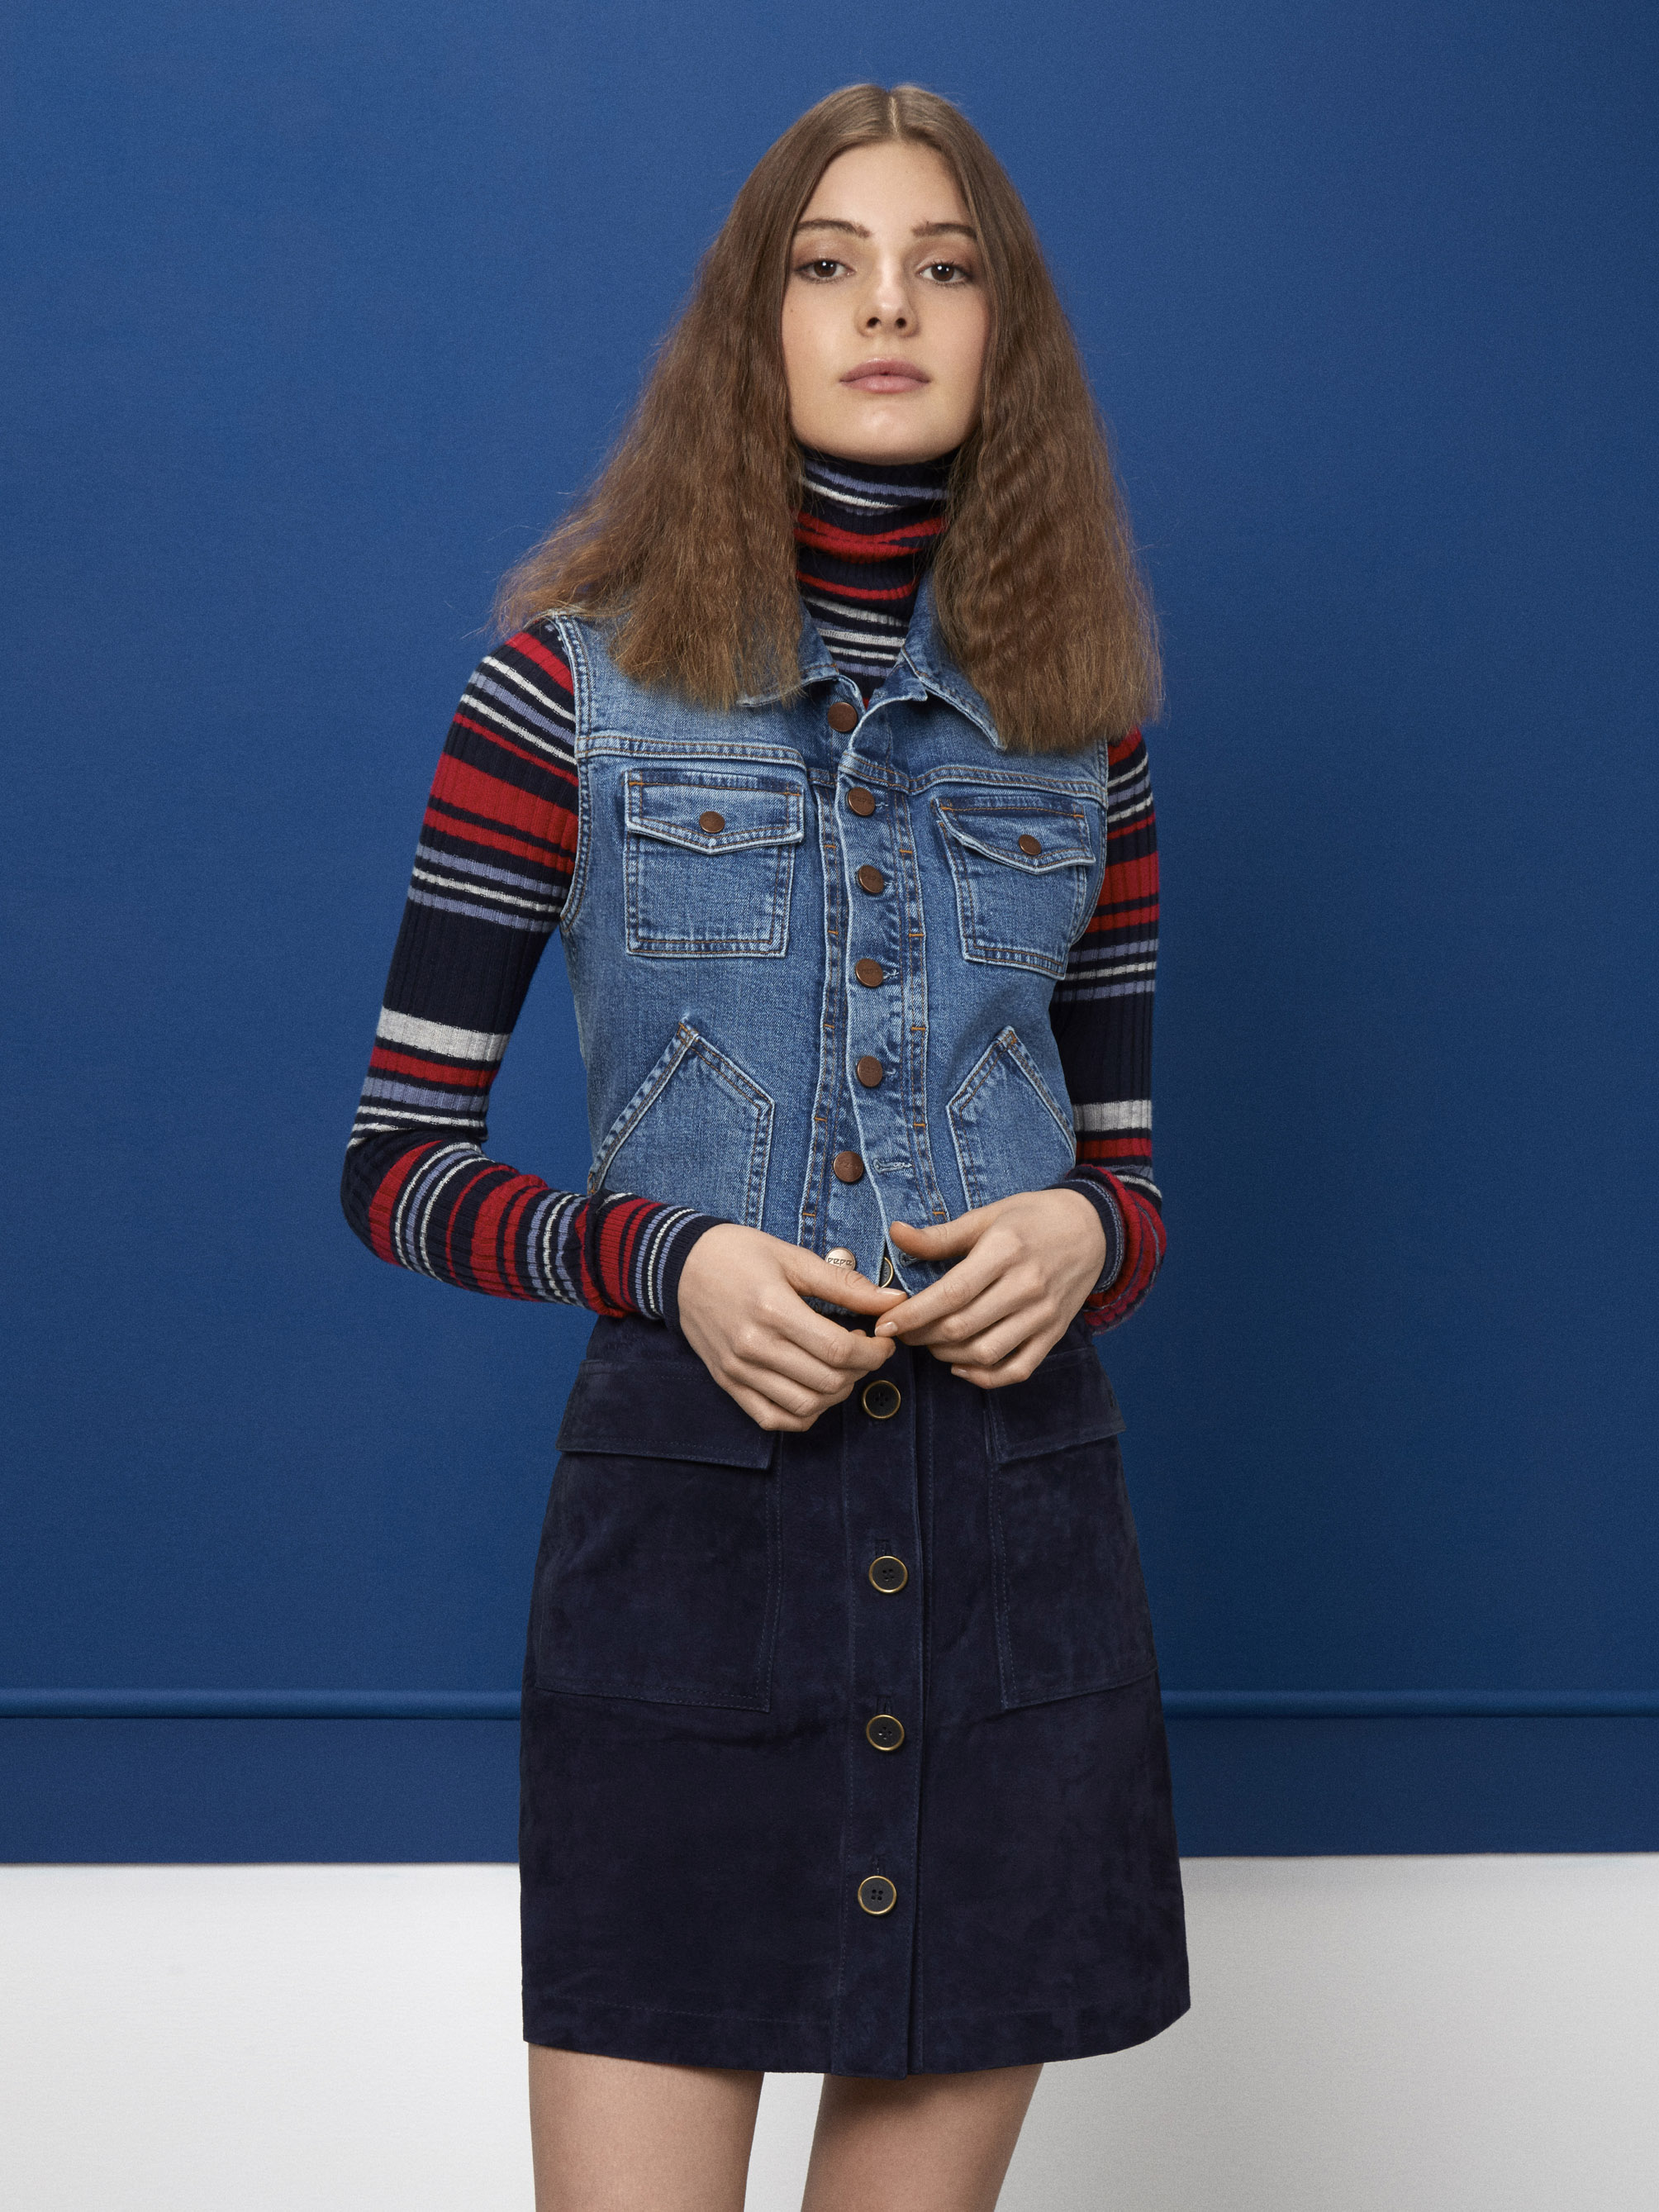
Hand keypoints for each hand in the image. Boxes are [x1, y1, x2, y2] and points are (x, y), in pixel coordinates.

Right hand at [677, 1225, 907, 1431]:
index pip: (838, 1350)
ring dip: (838, 1393)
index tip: (883, 1340)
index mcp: (773, 1309)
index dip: (873, 1351)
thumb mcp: (793, 1258)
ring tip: (842, 1368)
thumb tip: (894, 1300)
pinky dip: (803, 1414)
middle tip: (866, 1350)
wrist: (680, 1265)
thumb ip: (845, 1284)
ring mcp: (738, 1370)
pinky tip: (815, 1391)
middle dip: (862, 1370)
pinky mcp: (728, 1382)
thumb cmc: (738, 1254)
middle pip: (828, 1381)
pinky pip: (773, 1419)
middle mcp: (754, 1346)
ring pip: (806, 1406)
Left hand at [874, 1188, 1108, 1387]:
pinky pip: (1018, 1369)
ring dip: (948, 1356)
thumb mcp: (987, 1216)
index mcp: (1004, 1251)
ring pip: (986, 1352)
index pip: (951, 1293)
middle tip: (903, 1332)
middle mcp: (1026, 1286)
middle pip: (963, 1327)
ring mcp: (1043, 1314)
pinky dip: (985, 1377)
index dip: (914, 1314)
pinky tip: (961, 1367)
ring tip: (930, 1343)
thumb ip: (940, 1235)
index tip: (886, 1324)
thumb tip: (895, 1233)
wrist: (1093, 1228)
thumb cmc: (1033, 1218)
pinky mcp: (1054, 1333)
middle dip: (923, 1336)